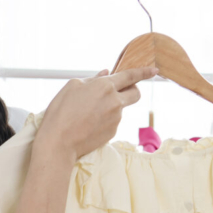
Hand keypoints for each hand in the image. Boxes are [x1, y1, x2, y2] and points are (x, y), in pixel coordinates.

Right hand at [37, 66, 155, 158]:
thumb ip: (93, 79)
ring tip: (88, 112)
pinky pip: (113, 121)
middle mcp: (115, 102)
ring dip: (111, 106)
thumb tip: (106, 74)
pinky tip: (89, 123)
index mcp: (105, 86)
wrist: (59, 142)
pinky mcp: (113, 132)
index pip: (131, 76)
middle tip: (121, 90)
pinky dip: (105, 120)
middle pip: (136, 93)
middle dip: (132, 89)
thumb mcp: (72, 86)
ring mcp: (116, 118)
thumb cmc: (61, 111)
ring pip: (121, 108)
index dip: (144, 72)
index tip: (154, 70)